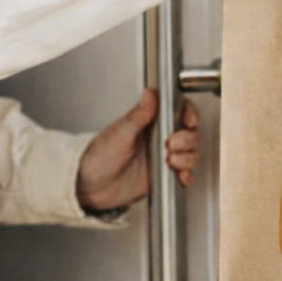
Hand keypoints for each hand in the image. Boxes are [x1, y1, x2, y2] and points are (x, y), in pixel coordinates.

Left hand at [76, 89, 198, 212]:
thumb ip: (138, 115)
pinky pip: (185, 174)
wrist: (90, 186)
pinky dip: (186, 175)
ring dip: (186, 158)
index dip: (189, 114)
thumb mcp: (119, 133)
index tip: (187, 121)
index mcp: (150, 121)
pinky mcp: (164, 175)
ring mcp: (164, 156)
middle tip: (170, 144)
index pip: (179, 110)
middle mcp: (160, 138)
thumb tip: (151, 94)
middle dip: (187, 139)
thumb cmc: (98, 156)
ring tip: (170, 161)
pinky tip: (179, 175)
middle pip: (190, 133)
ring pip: (191, 153)